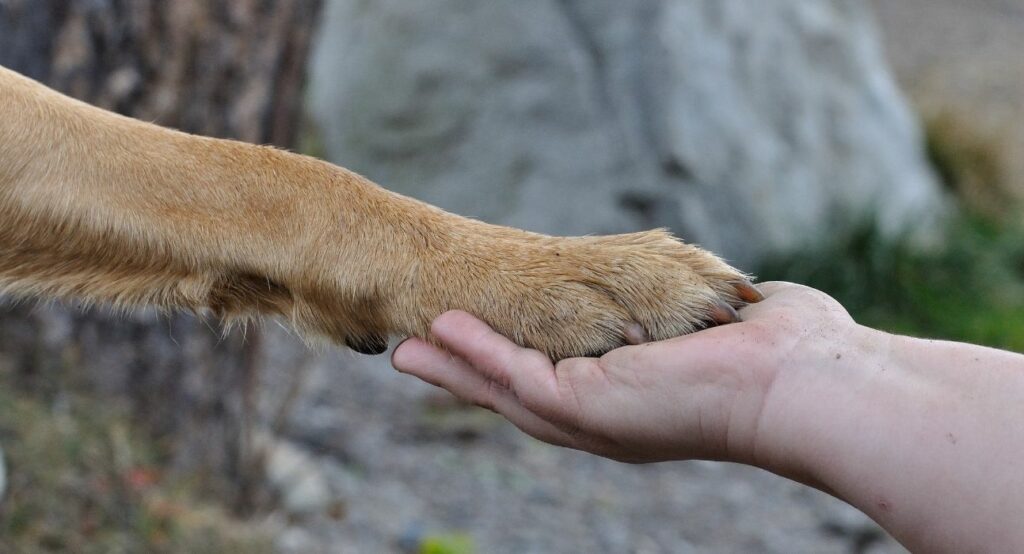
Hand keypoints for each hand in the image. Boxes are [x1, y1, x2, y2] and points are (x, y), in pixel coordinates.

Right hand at [392, 282, 858, 464]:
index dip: (513, 363)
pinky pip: (515, 375)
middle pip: (517, 395)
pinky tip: (440, 332)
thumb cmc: (785, 352)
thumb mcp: (722, 322)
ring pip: (504, 391)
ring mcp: (593, 418)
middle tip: (414, 355)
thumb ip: (703, 310)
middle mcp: (606, 418)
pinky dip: (475, 354)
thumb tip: (731, 295)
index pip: (559, 380)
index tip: (478, 341)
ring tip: (408, 347)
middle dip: (466, 374)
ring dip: (455, 367)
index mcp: (633, 401)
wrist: (806, 381)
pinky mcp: (586, 405)